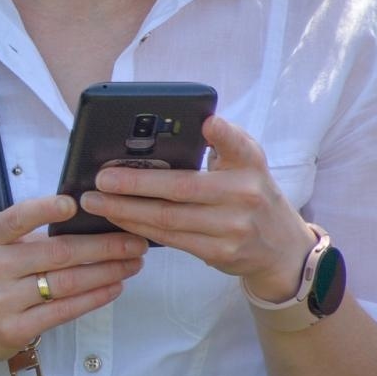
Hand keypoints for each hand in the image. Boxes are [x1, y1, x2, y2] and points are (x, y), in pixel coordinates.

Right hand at [0, 195, 144, 375]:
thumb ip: (23, 235)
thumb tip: (82, 224)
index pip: (16, 219)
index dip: (45, 210)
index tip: (75, 204)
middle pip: (57, 253)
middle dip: (103, 246)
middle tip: (134, 242)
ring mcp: (2, 300)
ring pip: (66, 283)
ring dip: (107, 272)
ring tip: (132, 263)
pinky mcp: (15, 329)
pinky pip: (64, 311)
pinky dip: (94, 298)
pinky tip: (113, 287)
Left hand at [77, 116, 314, 302]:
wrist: (281, 249)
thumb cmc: (249, 193)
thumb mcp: (246, 163)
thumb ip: (221, 142)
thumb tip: (180, 126)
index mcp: (250, 163)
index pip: (238, 144)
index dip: (222, 133)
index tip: (207, 122)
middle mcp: (245, 194)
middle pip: (181, 188)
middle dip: (134, 184)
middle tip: (100, 179)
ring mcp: (233, 228)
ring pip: (168, 218)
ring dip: (126, 210)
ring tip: (95, 201)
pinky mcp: (220, 253)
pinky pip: (170, 239)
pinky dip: (139, 228)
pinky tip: (118, 218)